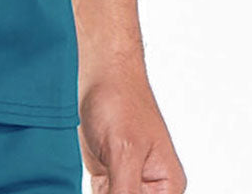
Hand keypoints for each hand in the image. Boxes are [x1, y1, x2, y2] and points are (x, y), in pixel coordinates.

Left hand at [78, 64, 187, 192]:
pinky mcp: (107, 174)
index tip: (110, 191)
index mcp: (167, 187)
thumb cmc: (119, 101)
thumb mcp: (123, 153)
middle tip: (102, 185)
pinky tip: (84, 181)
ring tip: (101, 172)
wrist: (99, 69)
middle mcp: (151, 187)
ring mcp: (127, 180)